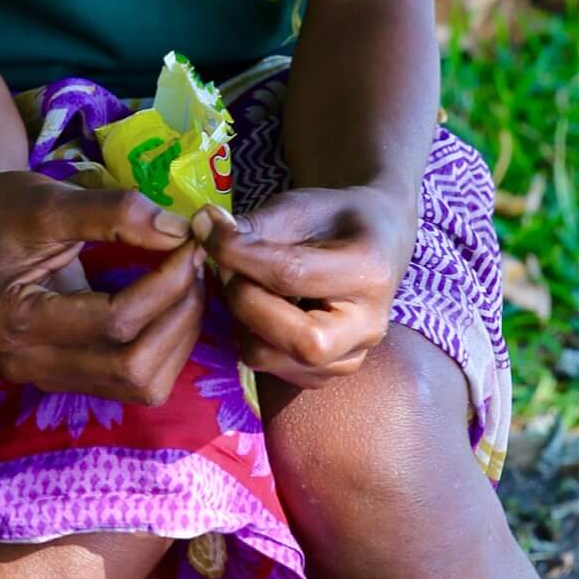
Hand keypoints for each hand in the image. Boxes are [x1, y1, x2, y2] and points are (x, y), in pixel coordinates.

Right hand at [0, 169, 204, 405]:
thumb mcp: (49, 199)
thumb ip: (115, 213)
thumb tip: (182, 231)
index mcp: (16, 321)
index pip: (114, 322)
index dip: (164, 285)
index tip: (189, 244)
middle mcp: (28, 364)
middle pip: (131, 368)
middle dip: (178, 317)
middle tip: (195, 266)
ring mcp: (44, 376)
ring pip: (137, 386)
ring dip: (176, 338)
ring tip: (187, 285)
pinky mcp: (62, 374)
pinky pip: (127, 381)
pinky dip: (161, 348)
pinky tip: (169, 307)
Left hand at [191, 185, 416, 386]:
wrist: (375, 242)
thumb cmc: (335, 219)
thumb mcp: (300, 205)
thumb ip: (255, 224)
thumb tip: (203, 228)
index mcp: (368, 272)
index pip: (292, 273)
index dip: (238, 252)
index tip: (205, 227)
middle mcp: (368, 326)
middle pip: (298, 339)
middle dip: (246, 300)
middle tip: (228, 266)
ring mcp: (351, 356)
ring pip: (275, 360)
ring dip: (243, 322)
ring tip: (243, 284)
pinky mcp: (327, 373)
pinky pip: (272, 370)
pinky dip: (252, 338)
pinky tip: (259, 306)